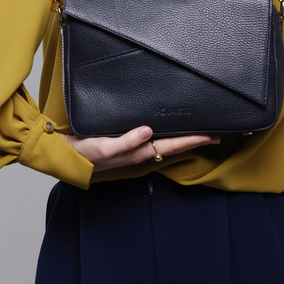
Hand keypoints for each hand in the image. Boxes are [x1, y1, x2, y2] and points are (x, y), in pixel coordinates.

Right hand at [59, 126, 219, 172]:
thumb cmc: (84, 153)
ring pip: (167, 142)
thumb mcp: (104, 147)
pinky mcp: (128, 141)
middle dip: (196, 139)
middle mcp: (142, 150)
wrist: (66, 155)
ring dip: (184, 137)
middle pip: (176, 144)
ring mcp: (136, 147)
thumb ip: (126, 141)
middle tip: (217, 133)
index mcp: (140, 152)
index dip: (194, 139)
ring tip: (200, 131)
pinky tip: (170, 128)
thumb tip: (148, 131)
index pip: (174, 144)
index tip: (213, 136)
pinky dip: (168, 133)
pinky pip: (155, 138)